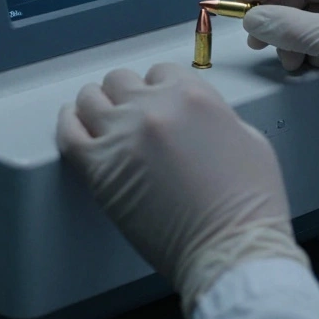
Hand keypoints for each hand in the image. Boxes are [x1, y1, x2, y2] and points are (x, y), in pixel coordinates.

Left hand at [56, 63, 308, 318]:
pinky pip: (68, 133)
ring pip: (89, 99)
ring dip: (97, 107)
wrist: (230, 248)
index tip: (156, 102)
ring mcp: (122, 135)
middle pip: (121, 81)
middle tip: (131, 115)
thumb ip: (216, 116)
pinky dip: (69, 125)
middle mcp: (152, 107)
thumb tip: (196, 120)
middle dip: (126, 95)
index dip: (158, 87)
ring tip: (101, 120)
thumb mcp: (250, 138)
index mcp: (192, 94)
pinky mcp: (99, 169)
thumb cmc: (249, 204)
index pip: (160, 71)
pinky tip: (76, 127)